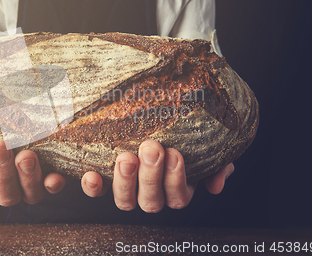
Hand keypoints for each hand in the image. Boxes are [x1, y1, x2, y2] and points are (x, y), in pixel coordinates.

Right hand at [0, 140, 65, 205]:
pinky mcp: (52, 170)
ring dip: (27, 178)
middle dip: (2, 173)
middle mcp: (8, 183)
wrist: (13, 86)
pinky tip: (53, 178)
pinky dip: (53, 184)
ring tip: (25, 156)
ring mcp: (30, 179)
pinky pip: (53, 185)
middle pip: (4, 195)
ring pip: (29, 195)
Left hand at [80, 139, 234, 212]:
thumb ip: (218, 162)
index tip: (175, 152)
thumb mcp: (206, 142)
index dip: (176, 179)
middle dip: (151, 176)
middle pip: (152, 201)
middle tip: (151, 148)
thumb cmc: (182, 129)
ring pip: (125, 201)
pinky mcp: (104, 180)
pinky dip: (94, 186)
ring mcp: (127, 188)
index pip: (178, 196)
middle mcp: (151, 192)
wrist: (153, 110)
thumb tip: (216, 185)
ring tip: (125, 158)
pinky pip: (97, 191)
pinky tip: (92, 174)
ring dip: (125, 182)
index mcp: (176, 187)